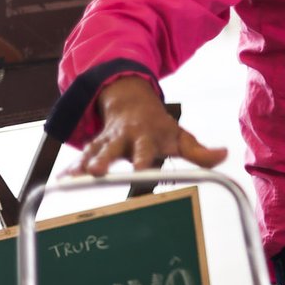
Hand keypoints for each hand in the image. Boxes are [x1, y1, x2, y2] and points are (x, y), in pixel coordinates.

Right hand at [67, 77, 226, 176]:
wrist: (133, 104)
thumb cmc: (161, 128)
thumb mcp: (182, 137)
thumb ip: (200, 151)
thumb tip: (224, 156)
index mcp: (147, 137)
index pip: (146, 151)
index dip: (143, 160)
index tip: (140, 171)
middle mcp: (124, 138)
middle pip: (113, 150)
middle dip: (104, 160)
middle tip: (96, 171)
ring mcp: (107, 142)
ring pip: (93, 152)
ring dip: (83, 165)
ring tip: (73, 179)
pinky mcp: (94, 146)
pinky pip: (81, 156)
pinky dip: (71, 168)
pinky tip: (61, 180)